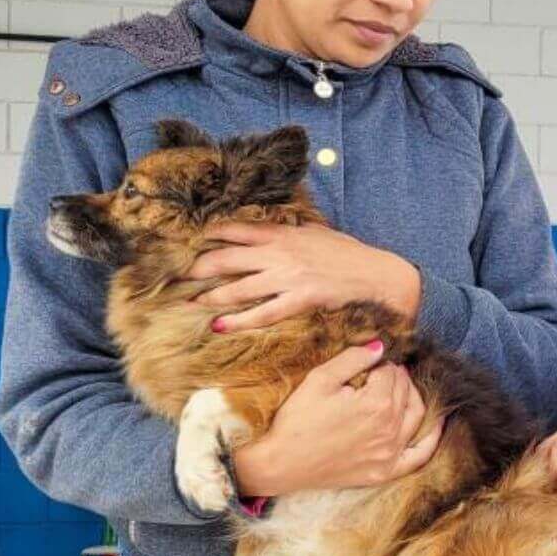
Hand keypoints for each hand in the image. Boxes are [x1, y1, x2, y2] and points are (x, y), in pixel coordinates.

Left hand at [187, 222, 421, 332]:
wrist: (380, 276)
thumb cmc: (350, 256)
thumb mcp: (317, 234)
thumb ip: (290, 233)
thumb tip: (270, 232)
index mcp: (284, 234)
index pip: (236, 229)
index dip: (207, 235)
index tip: (186, 242)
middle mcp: (281, 253)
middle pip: (226, 257)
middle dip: (197, 267)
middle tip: (176, 276)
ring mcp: (289, 277)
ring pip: (238, 287)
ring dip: (210, 296)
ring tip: (190, 302)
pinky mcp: (301, 299)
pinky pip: (262, 313)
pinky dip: (238, 320)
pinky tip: (219, 326)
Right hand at [231, 341, 442, 495]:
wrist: (281, 463)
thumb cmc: (297, 419)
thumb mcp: (320, 380)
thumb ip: (353, 359)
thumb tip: (381, 345)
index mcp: (376, 404)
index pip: (391, 373)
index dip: (380, 363)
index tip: (369, 363)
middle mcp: (390, 429)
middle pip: (406, 392)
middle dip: (397, 377)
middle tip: (383, 372)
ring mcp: (390, 454)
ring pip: (417, 417)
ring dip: (414, 397)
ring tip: (402, 387)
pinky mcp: (385, 472)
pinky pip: (419, 456)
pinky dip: (432, 439)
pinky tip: (437, 424)